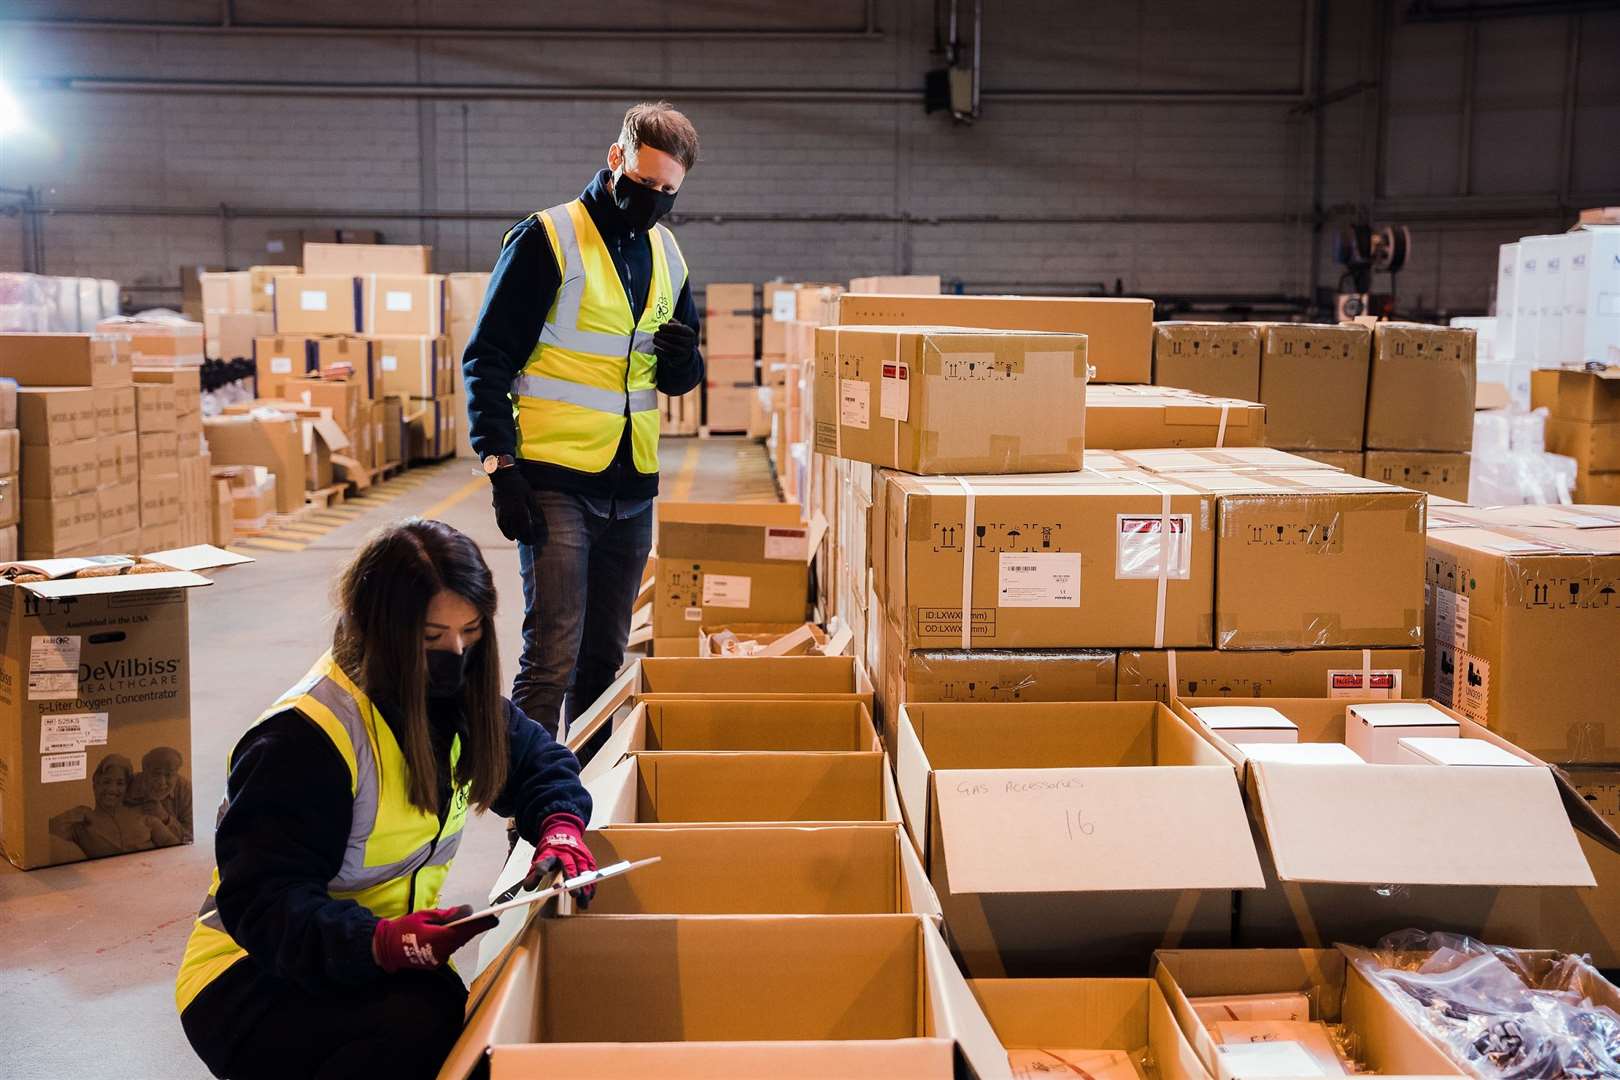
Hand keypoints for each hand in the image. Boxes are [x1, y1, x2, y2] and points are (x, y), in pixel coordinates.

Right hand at [372, 906, 496, 972]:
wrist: (385, 950)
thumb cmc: (403, 929)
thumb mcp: (423, 916)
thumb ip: (445, 915)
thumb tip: (466, 911)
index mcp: (439, 938)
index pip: (465, 930)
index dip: (481, 925)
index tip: (494, 919)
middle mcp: (441, 951)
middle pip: (463, 938)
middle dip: (472, 928)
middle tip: (484, 919)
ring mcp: (438, 959)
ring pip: (456, 944)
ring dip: (460, 934)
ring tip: (462, 925)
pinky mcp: (435, 963)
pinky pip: (448, 950)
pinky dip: (450, 941)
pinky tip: (448, 934)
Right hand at [488, 465, 537, 544]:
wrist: (503, 477)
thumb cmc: (519, 485)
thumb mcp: (531, 496)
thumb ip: (536, 510)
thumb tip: (541, 522)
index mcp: (520, 511)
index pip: (525, 529)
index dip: (530, 537)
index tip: (535, 541)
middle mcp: (510, 514)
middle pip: (517, 531)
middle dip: (524, 538)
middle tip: (530, 543)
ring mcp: (502, 513)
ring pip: (508, 530)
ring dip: (515, 536)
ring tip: (521, 540)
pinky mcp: (497, 511)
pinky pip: (501, 525)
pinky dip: (505, 532)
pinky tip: (510, 536)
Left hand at [522, 812, 596, 907]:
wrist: (564, 832)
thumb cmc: (552, 850)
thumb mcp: (539, 858)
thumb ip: (533, 875)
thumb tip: (527, 888)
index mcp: (550, 852)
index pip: (545, 860)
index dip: (543, 866)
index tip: (542, 873)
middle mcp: (565, 852)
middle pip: (569, 865)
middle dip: (572, 879)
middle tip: (574, 894)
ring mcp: (578, 854)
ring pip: (583, 869)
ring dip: (585, 885)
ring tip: (583, 899)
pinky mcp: (588, 857)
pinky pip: (592, 871)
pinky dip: (592, 883)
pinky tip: (590, 895)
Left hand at [652, 320, 696, 364]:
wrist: (684, 354)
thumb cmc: (680, 337)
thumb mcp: (679, 329)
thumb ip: (675, 323)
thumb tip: (670, 321)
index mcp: (690, 333)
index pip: (680, 329)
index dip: (668, 327)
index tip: (659, 326)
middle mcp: (690, 343)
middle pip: (675, 338)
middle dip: (663, 335)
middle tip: (655, 333)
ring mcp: (685, 352)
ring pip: (672, 347)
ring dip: (661, 343)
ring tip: (654, 340)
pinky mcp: (679, 360)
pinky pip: (669, 356)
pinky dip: (660, 352)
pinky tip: (655, 348)